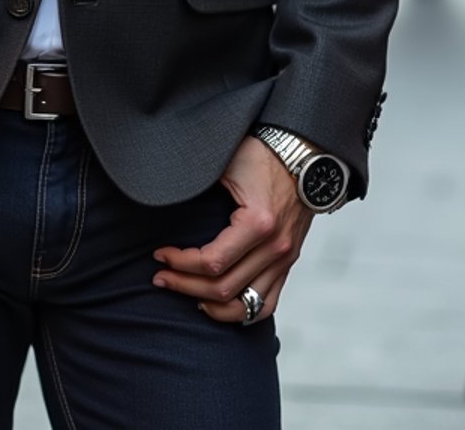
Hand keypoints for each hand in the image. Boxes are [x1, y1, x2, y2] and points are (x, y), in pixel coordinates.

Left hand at [152, 135, 312, 324]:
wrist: (303, 154)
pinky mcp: (287, 262)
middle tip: (161, 276)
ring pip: (245, 306)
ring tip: (186, 293)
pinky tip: (218, 303)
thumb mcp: (227, 164)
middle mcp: (275, 248)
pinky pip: (266, 304)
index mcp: (258, 223)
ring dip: (210, 304)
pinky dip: (241, 311)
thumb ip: (198, 182)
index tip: (161, 255)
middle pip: (224, 288)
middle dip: (185, 285)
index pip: (212, 262)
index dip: (180, 263)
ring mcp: (284, 259)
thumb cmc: (263, 155)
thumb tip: (165, 195)